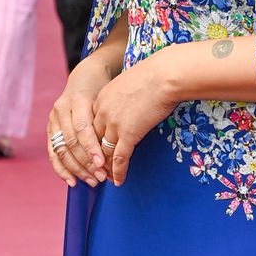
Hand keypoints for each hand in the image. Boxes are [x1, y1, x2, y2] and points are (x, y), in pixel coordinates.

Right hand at [46, 53, 114, 188]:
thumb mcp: (110, 97)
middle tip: (101, 177)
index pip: (82, 128)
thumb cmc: (105, 89)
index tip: (103, 164)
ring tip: (92, 182)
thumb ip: (111, 117)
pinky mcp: (50, 129)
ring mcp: (53, 119)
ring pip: (61, 150)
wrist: (86, 77)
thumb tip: (124, 145)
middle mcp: (61, 109)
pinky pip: (53, 153)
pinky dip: (61, 169)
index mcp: (77, 99)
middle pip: (71, 142)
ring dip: (77, 169)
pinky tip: (72, 182)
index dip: (91, 148)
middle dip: (86, 163)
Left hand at [91, 54, 178, 186]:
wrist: (163, 76)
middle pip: (94, 141)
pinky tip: (118, 181)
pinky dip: (118, 172)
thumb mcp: (130, 82)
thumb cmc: (154, 75)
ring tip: (106, 179)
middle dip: (95, 157)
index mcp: (102, 99)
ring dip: (105, 168)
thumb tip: (133, 100)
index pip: (92, 125)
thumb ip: (125, 95)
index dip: (93, 140)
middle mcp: (103, 113)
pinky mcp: (128, 134)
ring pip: (104, 152)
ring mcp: (114, 125)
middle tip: (96, 170)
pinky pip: (120, 158)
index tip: (96, 149)